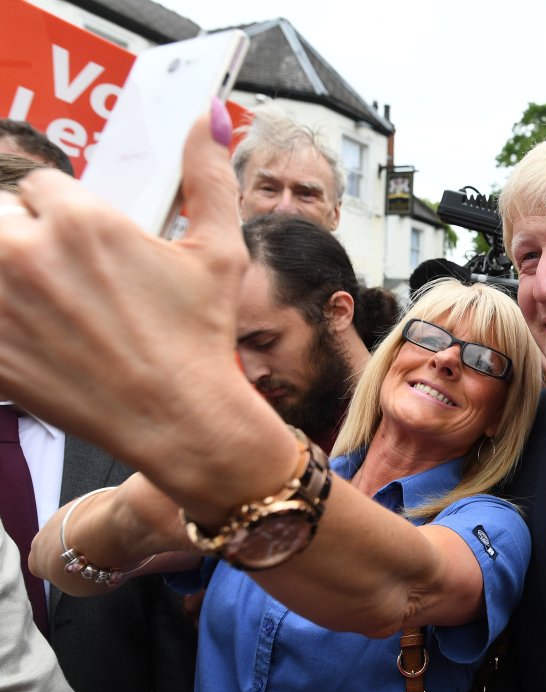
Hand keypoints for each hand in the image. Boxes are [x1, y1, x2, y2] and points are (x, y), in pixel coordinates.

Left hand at [0, 104, 283, 494]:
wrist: (179, 418)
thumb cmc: (201, 338)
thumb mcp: (219, 252)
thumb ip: (208, 177)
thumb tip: (210, 116)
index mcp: (83, 221)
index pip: (41, 187)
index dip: (64, 215)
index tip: (86, 249)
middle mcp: (29, 254)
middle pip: (1, 218)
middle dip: (27, 240)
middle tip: (67, 282)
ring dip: (11, 278)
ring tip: (54, 309)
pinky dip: (5, 321)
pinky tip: (38, 336)